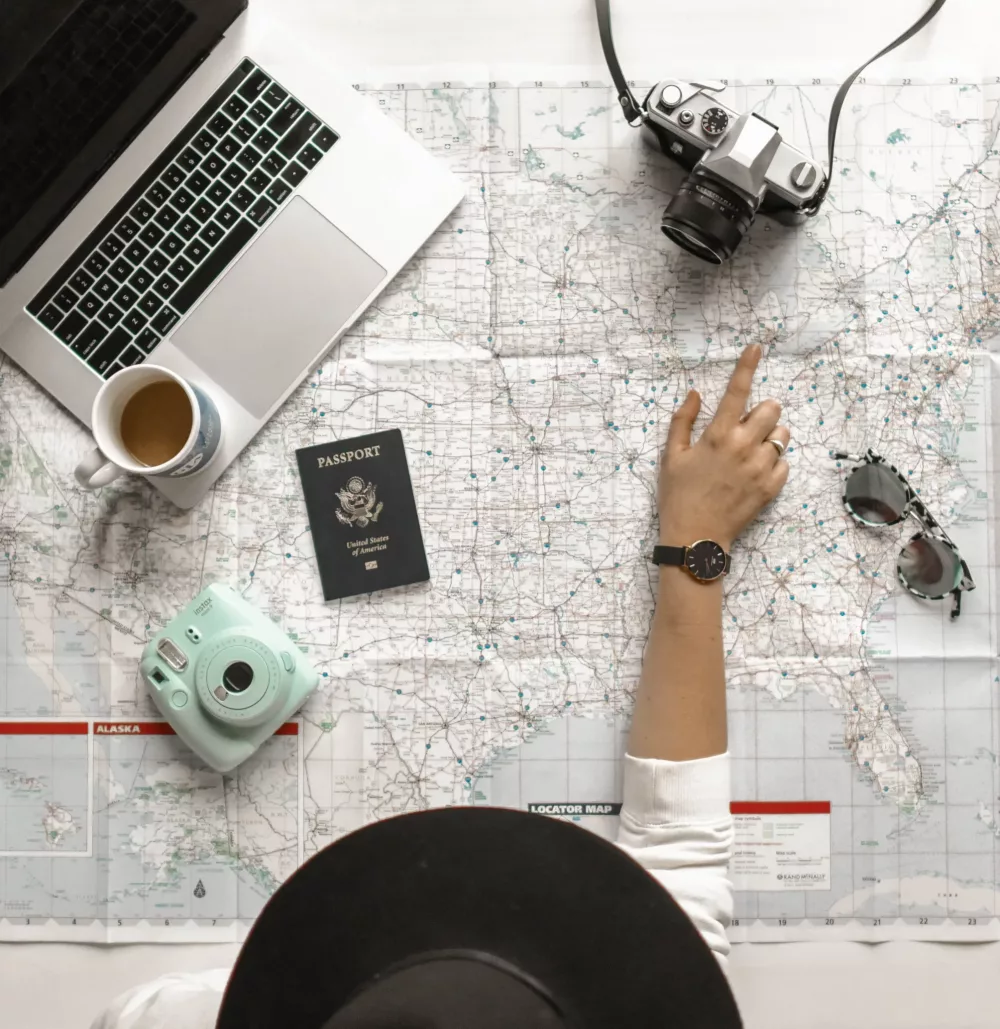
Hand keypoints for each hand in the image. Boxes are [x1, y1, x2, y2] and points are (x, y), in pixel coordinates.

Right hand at [658, 344, 788, 550]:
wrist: (695, 538)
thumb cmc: (678, 495)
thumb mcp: (671, 456)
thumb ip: (682, 421)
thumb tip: (696, 393)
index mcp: (717, 435)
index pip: (737, 391)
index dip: (747, 365)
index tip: (757, 347)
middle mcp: (743, 447)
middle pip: (772, 409)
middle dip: (762, 412)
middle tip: (747, 426)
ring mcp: (760, 468)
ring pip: (782, 436)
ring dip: (770, 437)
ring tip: (751, 451)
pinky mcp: (771, 487)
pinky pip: (784, 463)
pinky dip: (773, 463)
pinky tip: (754, 473)